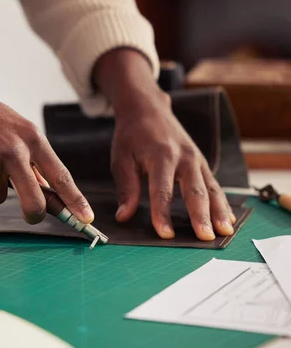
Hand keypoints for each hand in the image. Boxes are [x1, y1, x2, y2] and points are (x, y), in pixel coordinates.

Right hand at [0, 40, 93, 224]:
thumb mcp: (12, 126)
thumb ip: (29, 156)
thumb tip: (45, 189)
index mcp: (30, 137)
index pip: (59, 174)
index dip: (75, 200)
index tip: (87, 219)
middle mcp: (14, 151)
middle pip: (33, 201)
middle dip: (34, 214)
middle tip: (31, 216)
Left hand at [94, 49, 234, 239]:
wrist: (148, 109)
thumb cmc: (131, 137)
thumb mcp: (121, 159)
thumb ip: (126, 188)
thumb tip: (123, 216)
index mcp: (161, 155)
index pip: (162, 190)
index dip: (162, 213)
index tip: (165, 234)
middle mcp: (184, 157)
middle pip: (194, 190)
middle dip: (201, 216)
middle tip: (206, 238)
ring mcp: (197, 160)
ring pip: (211, 189)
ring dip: (219, 212)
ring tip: (224, 233)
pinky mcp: (202, 163)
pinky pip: (215, 185)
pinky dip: (222, 203)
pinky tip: (227, 220)